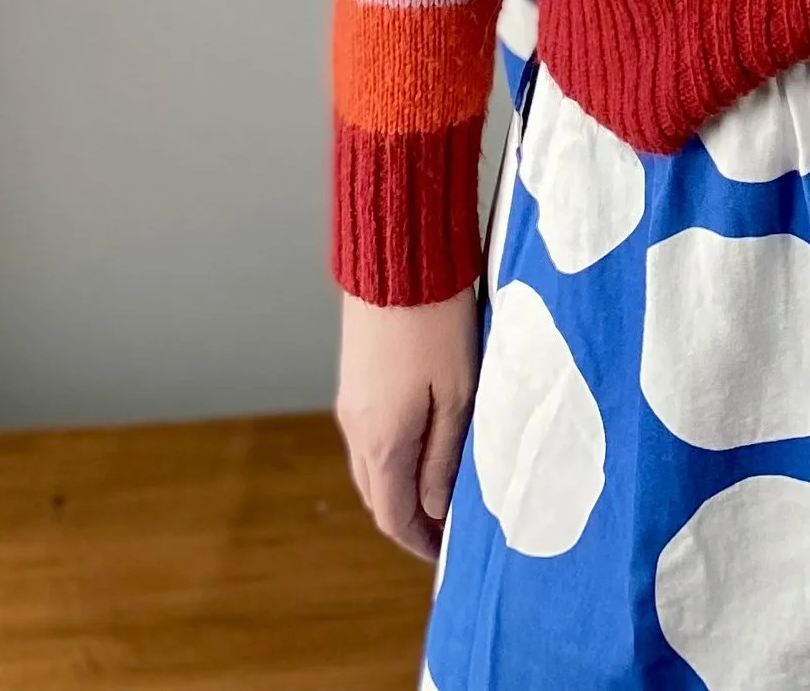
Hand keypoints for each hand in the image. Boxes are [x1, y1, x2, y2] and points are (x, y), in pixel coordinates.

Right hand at [335, 288, 478, 560]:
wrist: (398, 254)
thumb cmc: (438, 321)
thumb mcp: (458, 394)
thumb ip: (444, 457)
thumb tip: (434, 509)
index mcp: (382, 441)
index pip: (394, 516)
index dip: (420, 543)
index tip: (446, 555)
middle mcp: (357, 427)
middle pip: (378, 496)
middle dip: (409, 519)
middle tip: (446, 528)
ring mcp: (351, 400)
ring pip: (371, 466)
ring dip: (400, 487)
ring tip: (440, 490)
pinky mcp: (355, 376)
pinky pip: (368, 436)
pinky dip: (391, 455)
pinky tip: (420, 444)